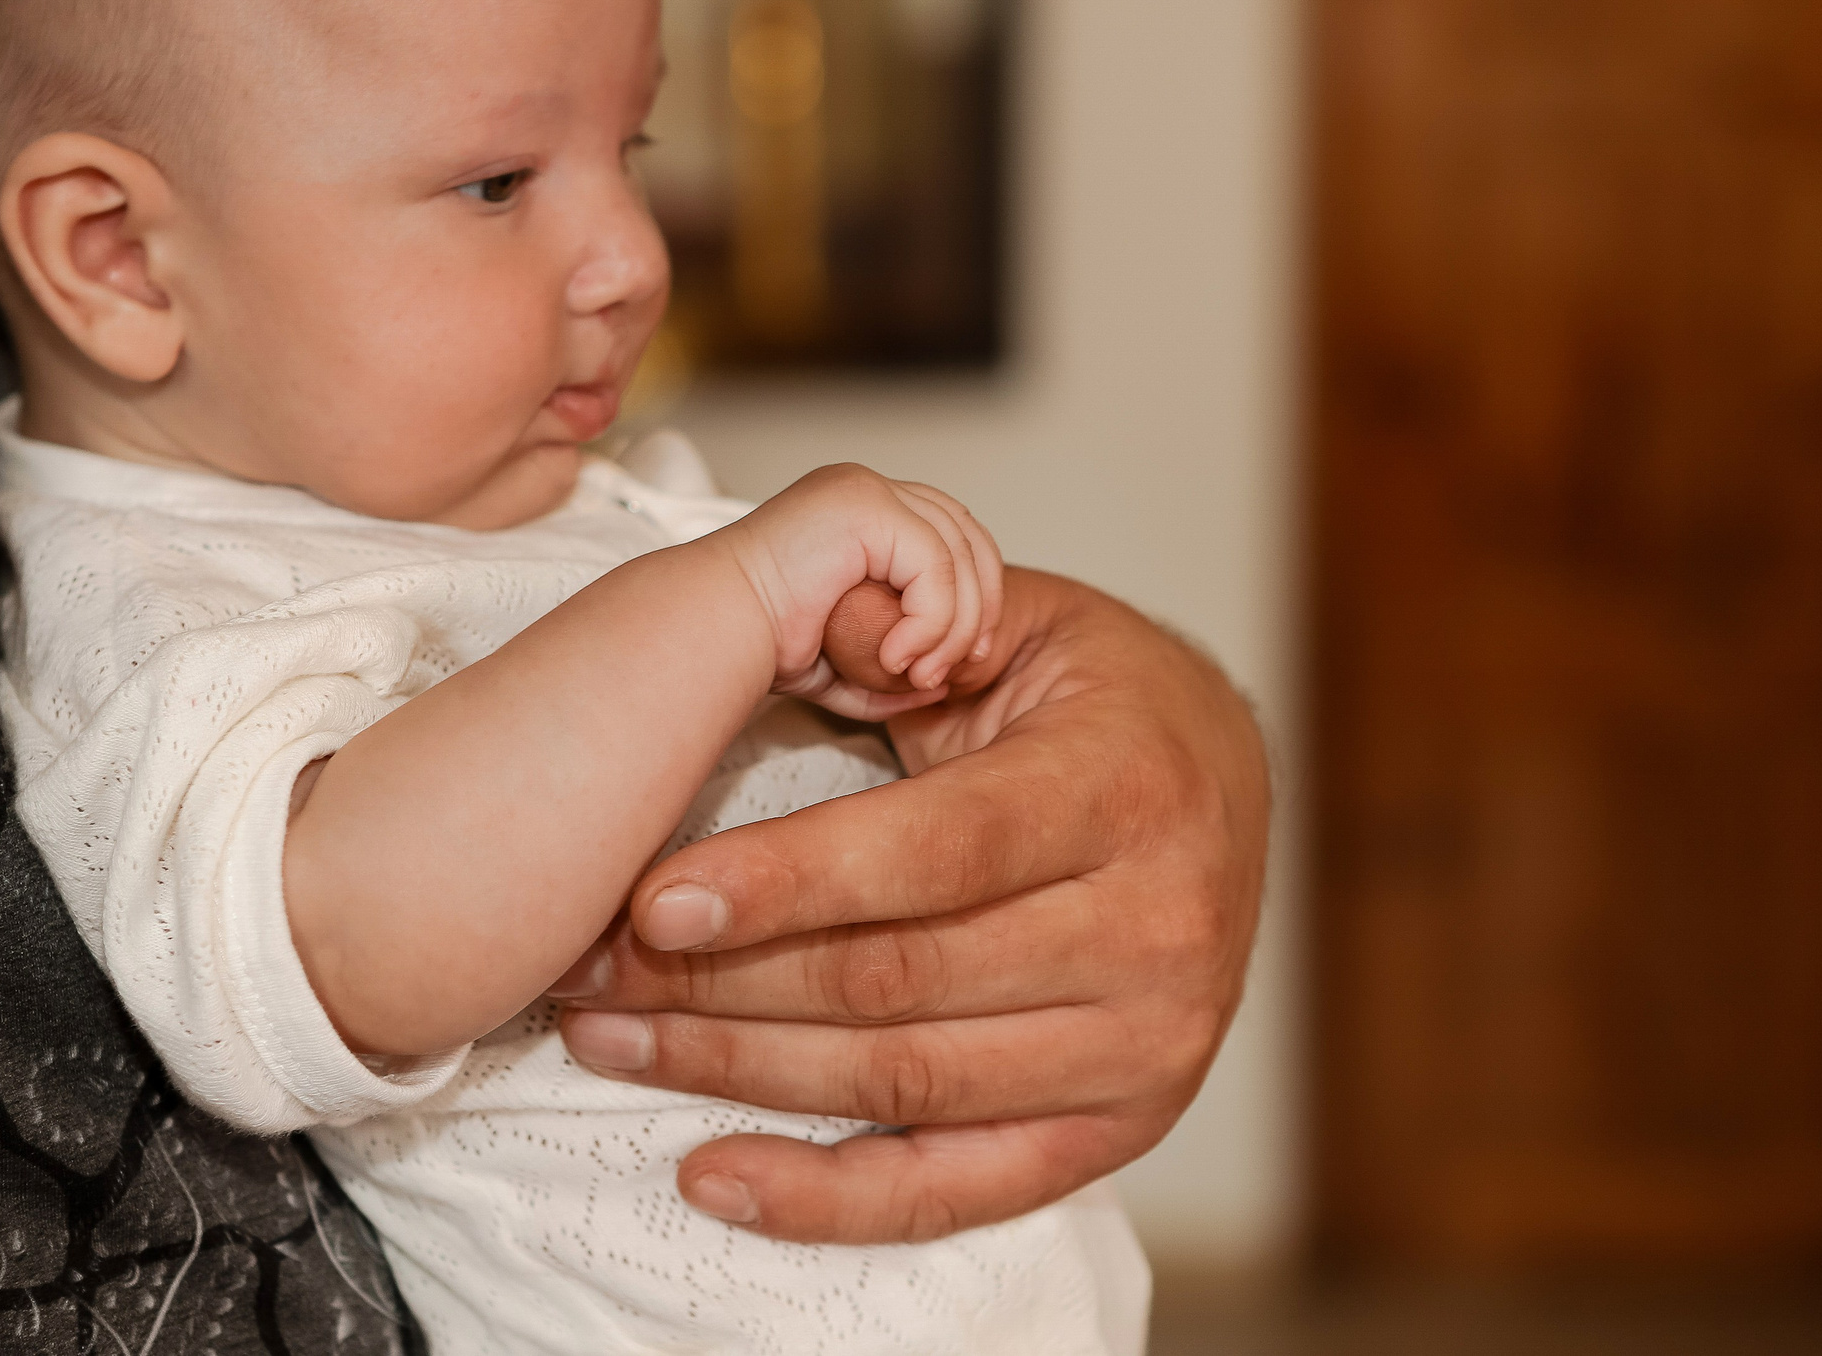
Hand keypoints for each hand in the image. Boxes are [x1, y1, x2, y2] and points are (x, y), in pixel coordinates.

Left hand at [550, 569, 1268, 1243]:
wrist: (1230, 787)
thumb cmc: (1100, 698)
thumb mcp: (1017, 623)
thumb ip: (901, 632)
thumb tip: (795, 628)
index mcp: (1128, 786)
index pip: (939, 852)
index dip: (788, 881)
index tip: (654, 900)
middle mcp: (1158, 929)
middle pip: (902, 981)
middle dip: (722, 983)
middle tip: (591, 969)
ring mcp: (1148, 1046)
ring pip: (905, 1084)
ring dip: (738, 1074)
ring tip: (611, 1039)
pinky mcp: (1120, 1128)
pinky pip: (954, 1188)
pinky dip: (825, 1198)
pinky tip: (712, 1173)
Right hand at [721, 465, 1003, 720]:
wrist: (712, 632)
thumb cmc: (758, 645)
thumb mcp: (842, 660)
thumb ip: (891, 667)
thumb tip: (939, 685)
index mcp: (859, 510)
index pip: (950, 535)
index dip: (973, 595)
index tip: (965, 658)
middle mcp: (865, 487)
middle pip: (966, 534)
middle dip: (978, 606)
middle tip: (961, 668)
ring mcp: (865, 489)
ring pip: (958, 552)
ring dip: (954, 626)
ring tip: (920, 675)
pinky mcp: (865, 506)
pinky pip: (934, 565)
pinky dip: (931, 620)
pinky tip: (896, 658)